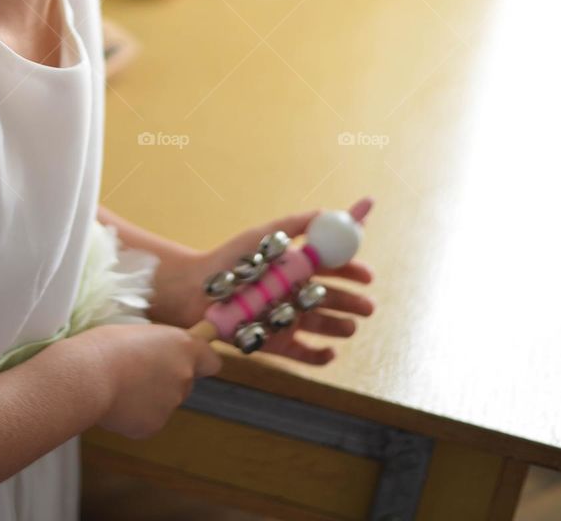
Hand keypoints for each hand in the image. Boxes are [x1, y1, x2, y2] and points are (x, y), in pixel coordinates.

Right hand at [87, 321, 221, 439]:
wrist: (88, 376)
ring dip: (150, 395)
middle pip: (185, 381)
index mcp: (184, 347)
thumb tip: (159, 357)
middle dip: (168, 377)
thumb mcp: (140, 333)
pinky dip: (136, 413)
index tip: (189, 359)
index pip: (212, 361)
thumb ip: (160, 348)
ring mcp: (171, 404)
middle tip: (139, 369)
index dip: (201, 360)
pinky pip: (148, 418)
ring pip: (165, 400)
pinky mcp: (154, 426)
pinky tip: (116, 401)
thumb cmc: (107, 345)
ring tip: (121, 384)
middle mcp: (184, 376)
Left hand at [173, 198, 375, 364]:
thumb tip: (329, 212)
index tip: (368, 274)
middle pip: (333, 299)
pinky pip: (304, 354)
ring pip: (323, 325)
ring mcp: (288, 319)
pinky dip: (319, 356)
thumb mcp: (265, 235)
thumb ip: (296, 224)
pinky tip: (331, 353)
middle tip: (368, 305)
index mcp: (296, 267)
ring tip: (351, 326)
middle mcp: (296, 293)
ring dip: (341, 326)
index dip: (352, 271)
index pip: (333, 269)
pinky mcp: (276, 343)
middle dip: (353, 302)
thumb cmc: (232, 259)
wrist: (200, 289)